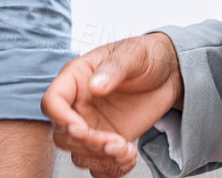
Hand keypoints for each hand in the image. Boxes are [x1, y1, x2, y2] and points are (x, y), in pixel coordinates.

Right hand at [42, 32, 183, 176]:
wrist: (168, 74)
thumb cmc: (145, 56)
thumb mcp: (132, 55)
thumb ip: (113, 68)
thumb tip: (95, 86)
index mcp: (76, 78)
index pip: (53, 101)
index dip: (61, 119)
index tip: (82, 129)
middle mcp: (80, 104)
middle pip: (62, 135)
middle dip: (87, 144)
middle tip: (114, 141)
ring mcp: (94, 125)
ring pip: (79, 154)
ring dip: (101, 159)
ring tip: (127, 150)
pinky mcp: (109, 141)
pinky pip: (99, 165)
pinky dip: (111, 170)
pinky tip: (128, 158)